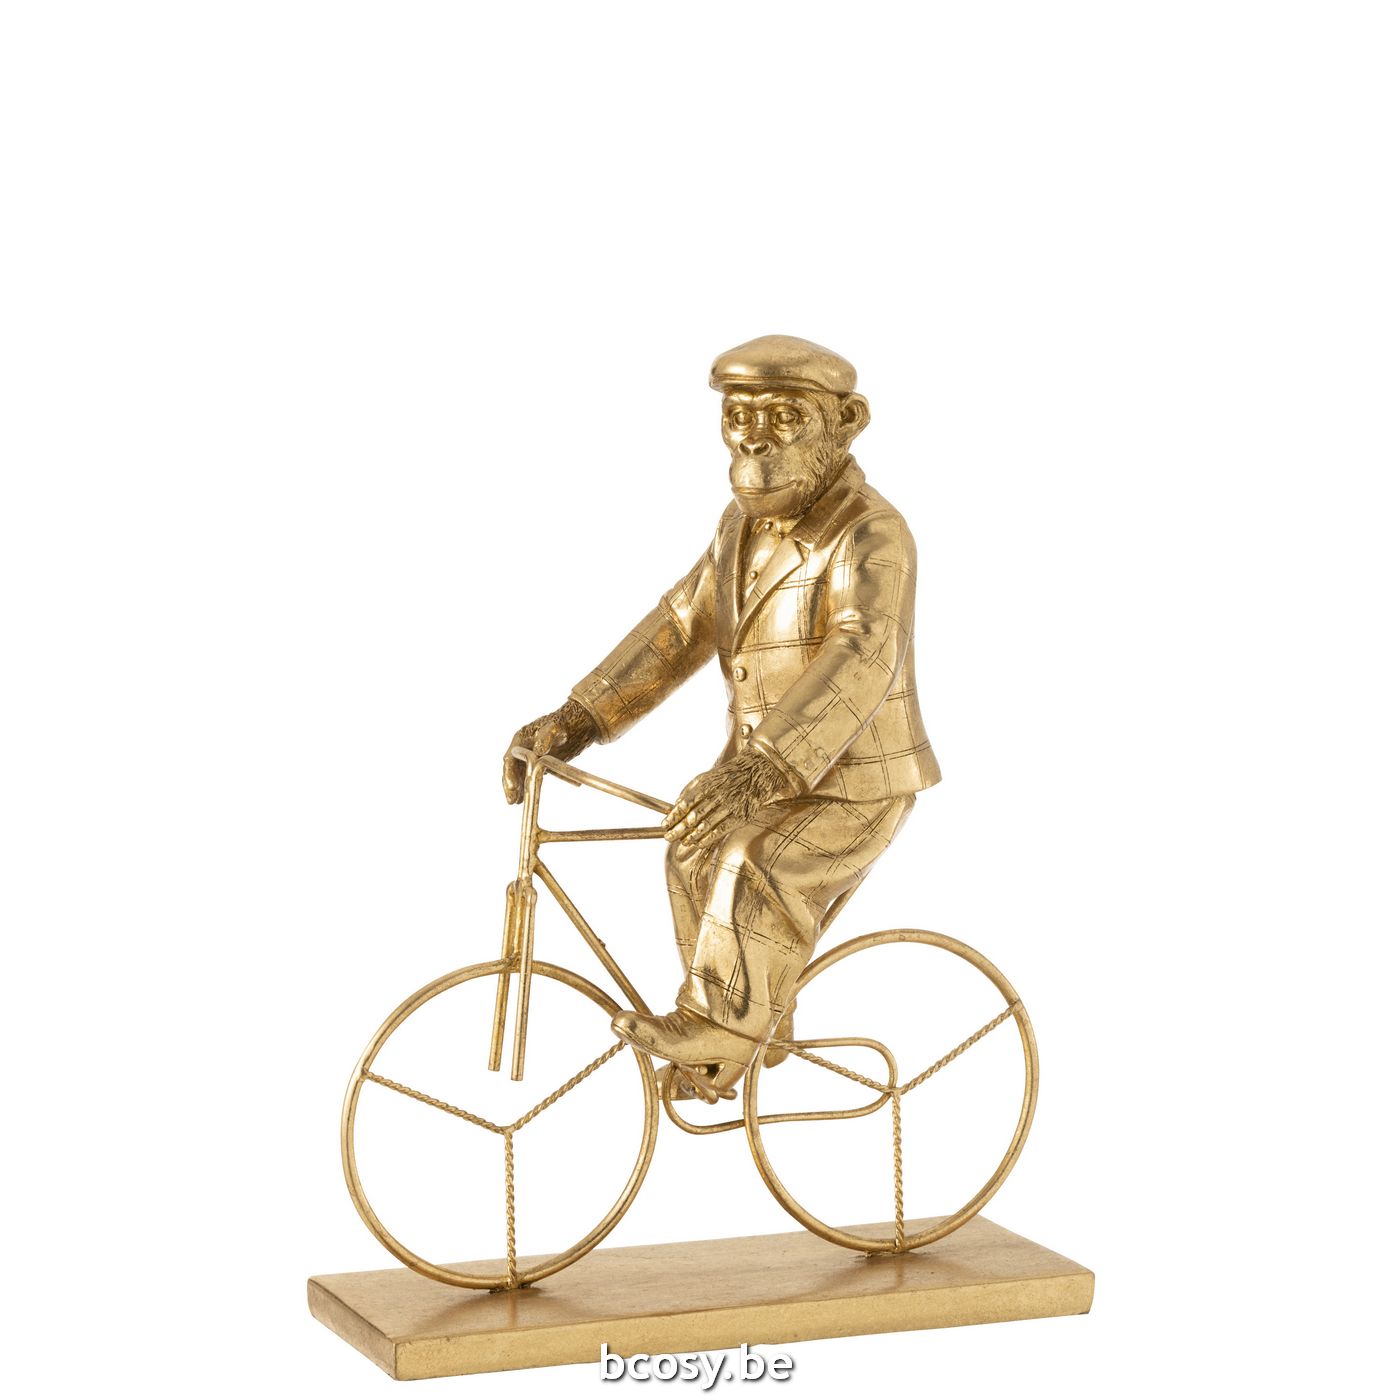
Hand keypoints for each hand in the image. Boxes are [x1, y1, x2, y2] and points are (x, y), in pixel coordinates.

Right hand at [501, 698, 597, 803]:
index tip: (512, 787)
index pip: (510, 758)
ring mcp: (529, 757)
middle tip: (511, 801)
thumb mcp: (555, 727)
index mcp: (520, 739)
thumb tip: (538, 751)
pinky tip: (526, 798)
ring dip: (518, 789)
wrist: (576, 724)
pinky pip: (530, 776)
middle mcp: (522, 749)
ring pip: (520, 775)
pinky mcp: (538, 763)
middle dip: (510, 785)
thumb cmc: (564, 723)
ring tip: (516, 803)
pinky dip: (528, 786)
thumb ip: (546, 737)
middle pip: (512, 769)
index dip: (509, 774)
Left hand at [662, 748, 795, 852]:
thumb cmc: (728, 776)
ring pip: (707, 824)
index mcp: (707, 785)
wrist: (756, 772)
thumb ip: (690, 789)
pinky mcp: (740, 816)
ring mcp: (730, 806)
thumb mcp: (706, 776)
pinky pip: (722, 829)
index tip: (665, 824)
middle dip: (679, 828)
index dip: (674, 815)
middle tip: (669, 837)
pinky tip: (699, 843)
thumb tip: (675, 804)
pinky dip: (708, 838)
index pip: (686, 803)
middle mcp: (717, 795)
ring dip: (692, 835)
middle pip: (694, 816)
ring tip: (682, 842)